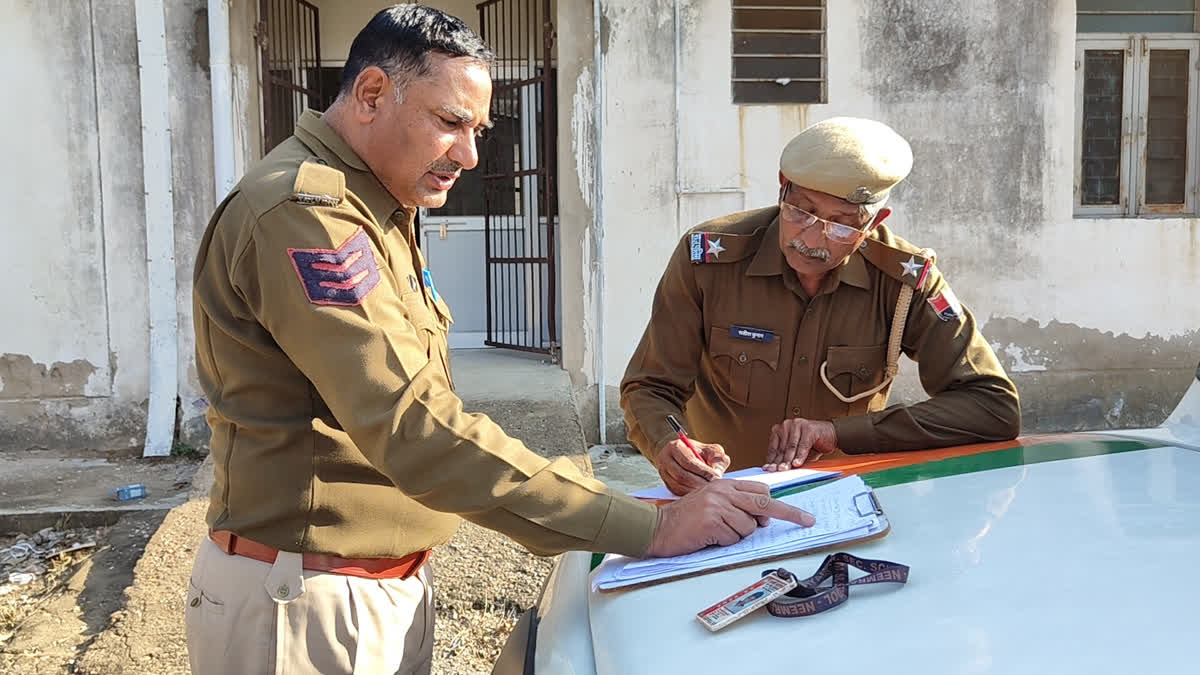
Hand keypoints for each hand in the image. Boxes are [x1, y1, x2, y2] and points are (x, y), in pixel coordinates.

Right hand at [647, 480, 815, 557]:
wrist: (657, 526)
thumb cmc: (685, 519)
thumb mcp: (711, 504)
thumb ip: (735, 506)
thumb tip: (762, 518)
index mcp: (725, 485)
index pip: (761, 491)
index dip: (780, 504)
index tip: (800, 514)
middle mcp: (723, 491)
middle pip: (765, 503)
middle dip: (790, 513)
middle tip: (808, 521)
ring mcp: (718, 505)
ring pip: (748, 527)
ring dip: (737, 535)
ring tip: (716, 532)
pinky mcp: (712, 521)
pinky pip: (733, 537)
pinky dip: (724, 542)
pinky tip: (708, 537)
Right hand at [655, 438, 730, 495]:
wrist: (683, 454)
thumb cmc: (698, 452)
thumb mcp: (709, 449)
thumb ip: (716, 456)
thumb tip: (717, 469)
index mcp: (675, 447)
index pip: (688, 461)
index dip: (703, 470)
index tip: (716, 476)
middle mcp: (665, 459)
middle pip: (681, 475)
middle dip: (699, 482)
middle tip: (713, 487)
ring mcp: (663, 472)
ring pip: (678, 486)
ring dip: (695, 490)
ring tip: (709, 491)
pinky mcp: (666, 483)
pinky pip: (677, 492)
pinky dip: (689, 495)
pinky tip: (700, 494)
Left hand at [764, 418, 837, 470]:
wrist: (831, 434)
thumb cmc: (813, 443)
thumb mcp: (797, 451)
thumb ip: (787, 458)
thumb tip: (777, 470)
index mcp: (780, 429)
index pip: (774, 448)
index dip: (771, 460)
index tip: (768, 469)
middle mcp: (787, 425)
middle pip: (782, 448)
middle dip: (779, 461)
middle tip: (776, 471)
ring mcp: (798, 425)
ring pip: (791, 447)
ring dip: (788, 460)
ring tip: (785, 469)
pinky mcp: (809, 429)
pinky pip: (803, 445)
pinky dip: (800, 456)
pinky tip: (797, 463)